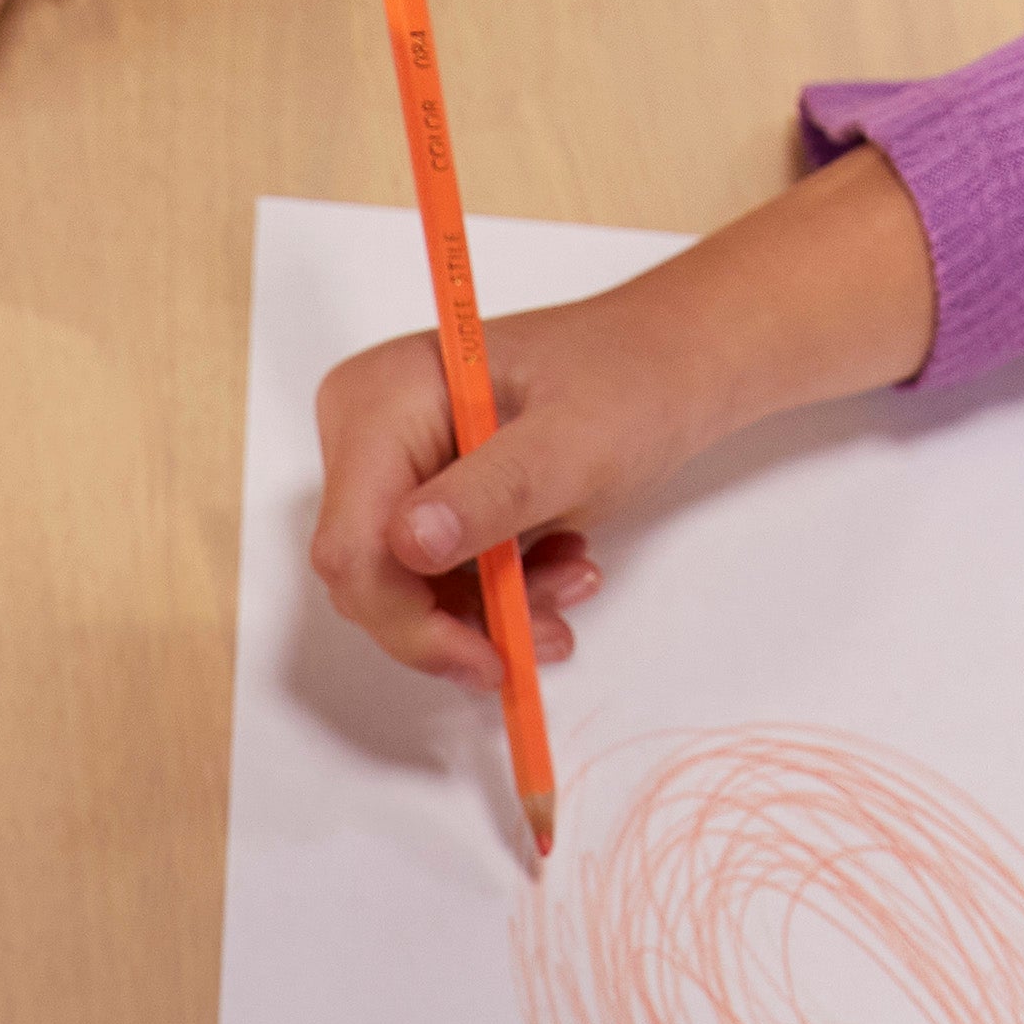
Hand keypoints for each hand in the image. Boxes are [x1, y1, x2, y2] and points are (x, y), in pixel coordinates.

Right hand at [312, 144, 939, 686]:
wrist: (672, 366)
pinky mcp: (419, 497)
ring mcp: (389, 468)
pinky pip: (433, 583)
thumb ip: (493, 493)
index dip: (408, 620)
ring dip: (491, 611)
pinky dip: (497, 595)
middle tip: (548, 626)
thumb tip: (411, 544)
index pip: (352, 547)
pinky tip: (555, 566)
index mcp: (380, 399)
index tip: (486, 657)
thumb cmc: (631, 381)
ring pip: (405, 593)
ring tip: (572, 580)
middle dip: (457, 620)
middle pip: (370, 580)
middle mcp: (365, 433)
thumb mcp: (573, 442)